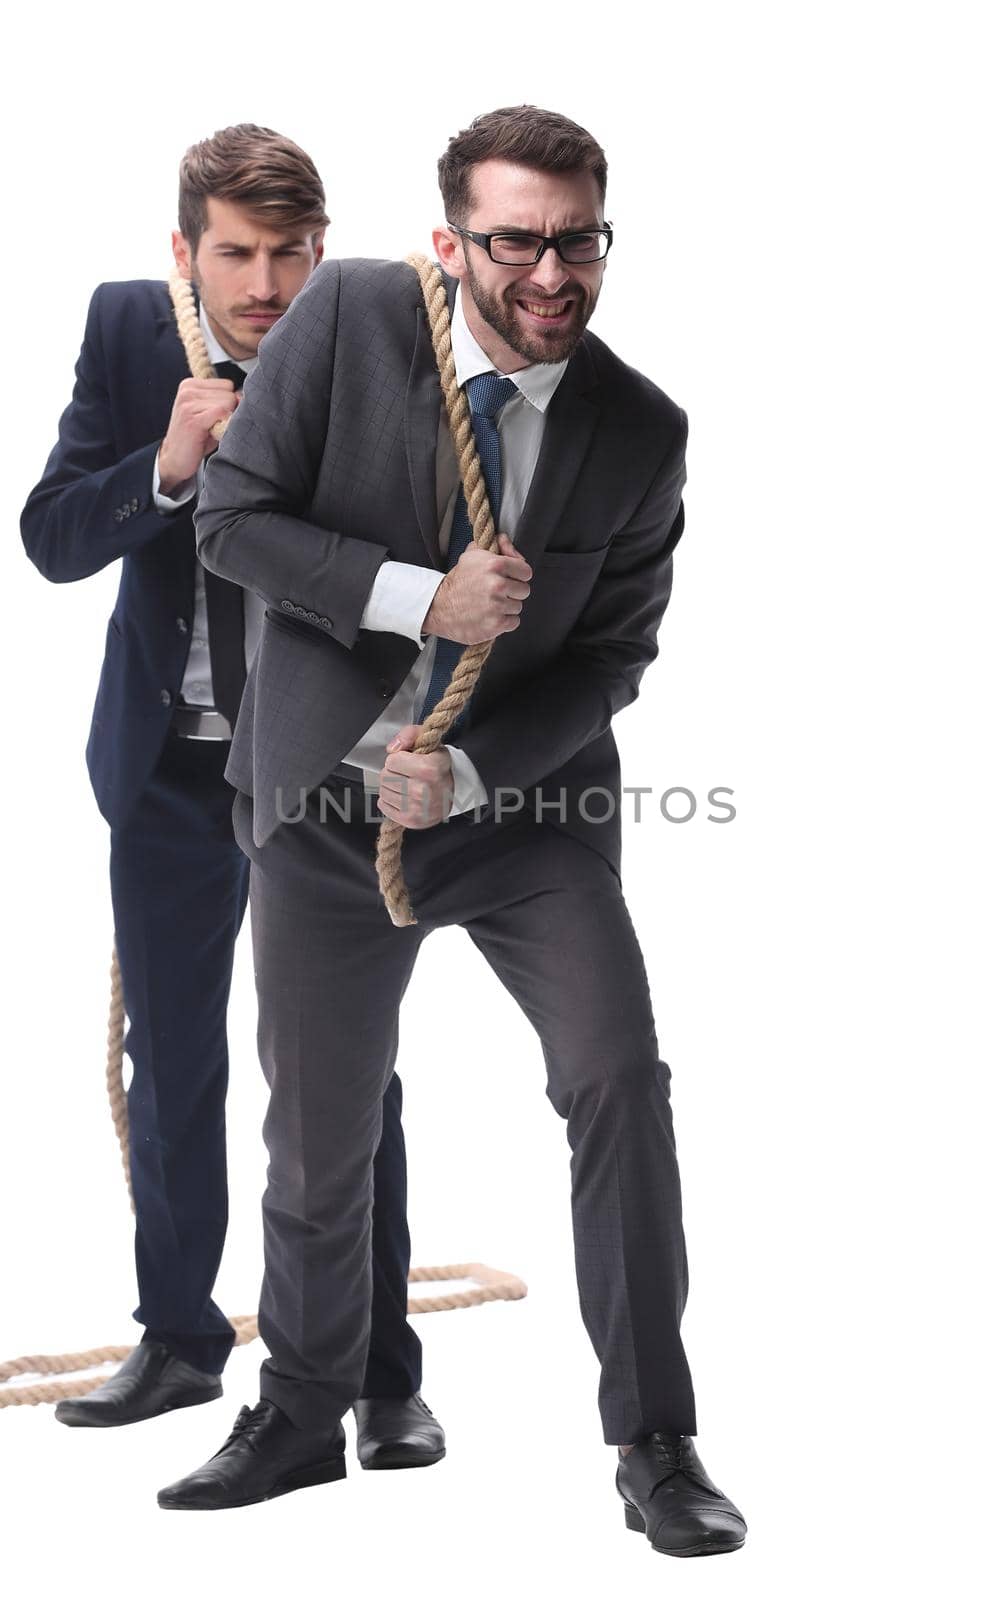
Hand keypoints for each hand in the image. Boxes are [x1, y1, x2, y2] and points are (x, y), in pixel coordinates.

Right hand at [156, 378, 240, 494]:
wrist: (175, 459)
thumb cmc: (196, 438)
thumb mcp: (210, 414)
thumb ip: (225, 402)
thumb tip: (243, 397)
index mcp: (190, 385)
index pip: (227, 384)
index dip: (229, 402)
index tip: (217, 417)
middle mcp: (188, 390)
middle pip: (229, 393)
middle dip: (228, 412)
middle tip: (214, 426)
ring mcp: (188, 403)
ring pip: (228, 402)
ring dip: (225, 420)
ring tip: (211, 431)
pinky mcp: (193, 419)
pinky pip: (222, 412)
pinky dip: (223, 425)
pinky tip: (212, 434)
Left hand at [377, 724, 453, 828]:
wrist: (454, 792)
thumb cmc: (438, 766)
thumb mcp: (428, 742)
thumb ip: (408, 734)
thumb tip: (392, 748)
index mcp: (429, 769)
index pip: (391, 761)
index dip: (398, 758)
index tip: (409, 761)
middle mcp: (422, 790)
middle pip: (385, 777)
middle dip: (393, 772)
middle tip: (406, 774)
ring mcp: (416, 808)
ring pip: (383, 792)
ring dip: (391, 787)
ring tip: (406, 785)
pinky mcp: (410, 821)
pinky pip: (383, 806)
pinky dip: (390, 800)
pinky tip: (404, 796)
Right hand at [422, 531, 531, 644]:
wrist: (438, 607)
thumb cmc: (458, 581)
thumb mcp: (473, 554)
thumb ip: (498, 545)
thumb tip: (512, 547)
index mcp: (495, 564)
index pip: (526, 571)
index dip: (518, 575)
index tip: (509, 579)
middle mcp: (497, 584)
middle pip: (524, 590)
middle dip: (513, 592)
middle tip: (497, 593)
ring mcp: (497, 606)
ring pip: (518, 607)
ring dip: (507, 607)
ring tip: (490, 604)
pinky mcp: (496, 624)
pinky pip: (514, 622)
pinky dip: (504, 621)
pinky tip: (490, 616)